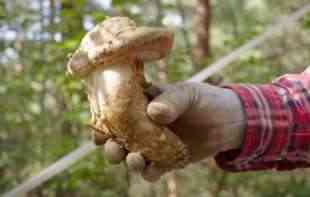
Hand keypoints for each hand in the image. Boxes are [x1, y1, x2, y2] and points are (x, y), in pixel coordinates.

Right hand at [98, 82, 244, 180]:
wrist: (229, 121)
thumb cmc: (206, 100)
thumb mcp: (189, 94)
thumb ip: (172, 100)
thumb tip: (153, 113)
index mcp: (143, 104)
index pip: (117, 111)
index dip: (105, 120)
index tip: (100, 128)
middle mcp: (145, 125)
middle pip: (119, 138)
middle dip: (112, 145)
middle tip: (114, 147)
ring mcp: (155, 144)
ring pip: (132, 156)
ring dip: (128, 161)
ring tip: (135, 158)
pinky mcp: (167, 160)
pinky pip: (152, 170)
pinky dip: (149, 172)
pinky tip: (154, 169)